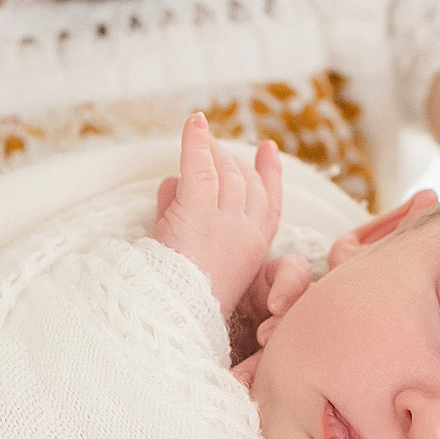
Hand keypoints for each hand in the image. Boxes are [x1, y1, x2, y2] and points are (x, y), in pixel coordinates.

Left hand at [151, 112, 284, 320]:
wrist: (175, 315)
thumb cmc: (181, 294)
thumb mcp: (189, 251)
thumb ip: (181, 213)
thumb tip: (170, 182)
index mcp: (254, 247)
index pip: (269, 202)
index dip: (269, 173)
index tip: (267, 150)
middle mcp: (246, 231)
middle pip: (244, 181)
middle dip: (229, 159)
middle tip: (211, 145)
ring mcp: (225, 221)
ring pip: (223, 171)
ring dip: (209, 150)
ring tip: (198, 134)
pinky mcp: (199, 213)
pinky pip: (199, 168)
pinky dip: (195, 142)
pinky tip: (194, 123)